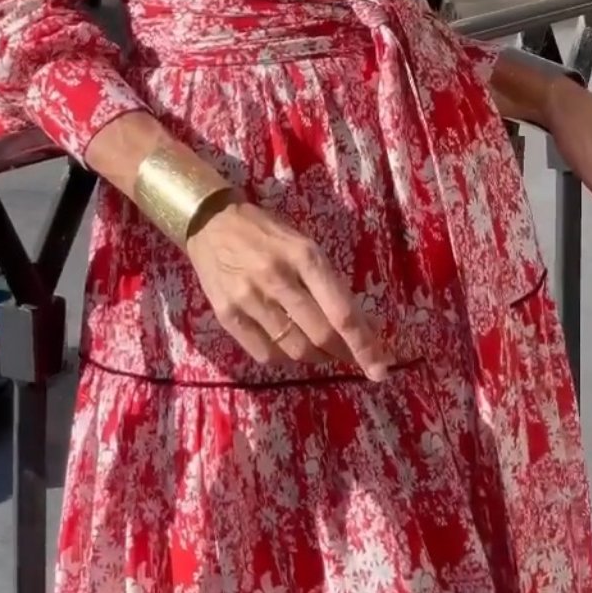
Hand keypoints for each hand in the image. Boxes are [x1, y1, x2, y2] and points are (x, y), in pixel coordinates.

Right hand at [186, 198, 392, 379]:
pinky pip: (265, 354)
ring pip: (295, 350)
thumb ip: (328, 283)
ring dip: (315, 357)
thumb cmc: (266, 232)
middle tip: (348, 356)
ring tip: (319, 349)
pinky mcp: (227, 315)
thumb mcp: (303, 245)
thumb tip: (361, 325)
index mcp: (305, 256)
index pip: (342, 313)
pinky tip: (286, 344)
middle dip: (342, 354)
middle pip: (321, 337)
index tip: (381, 370)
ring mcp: (250, 299)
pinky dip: (283, 357)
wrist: (210, 222)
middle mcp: (278, 278)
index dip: (364, 346)